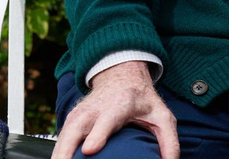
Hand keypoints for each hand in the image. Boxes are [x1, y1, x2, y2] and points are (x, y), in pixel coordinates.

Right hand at [52, 61, 178, 158]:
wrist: (121, 77)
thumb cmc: (142, 100)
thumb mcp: (162, 116)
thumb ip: (169, 142)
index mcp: (120, 105)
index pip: (107, 121)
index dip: (98, 134)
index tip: (90, 150)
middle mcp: (95, 109)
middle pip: (76, 130)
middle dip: (67, 151)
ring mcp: (80, 114)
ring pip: (63, 137)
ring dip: (59, 155)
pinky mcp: (71, 120)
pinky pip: (60, 140)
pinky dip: (58, 154)